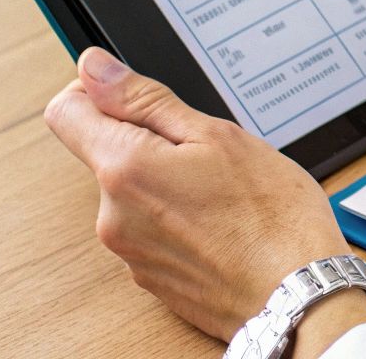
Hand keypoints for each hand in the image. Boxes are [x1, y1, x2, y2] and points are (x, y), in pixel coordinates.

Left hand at [43, 49, 365, 356]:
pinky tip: (223, 221)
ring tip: (223, 191)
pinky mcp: (150, 278)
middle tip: (208, 150)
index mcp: (125, 169)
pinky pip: (151, 230)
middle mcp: (114, 216)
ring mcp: (130, 253)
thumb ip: (146, 100)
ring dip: (168, 181)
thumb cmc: (272, 217)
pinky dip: (179, 218)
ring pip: (134, 192)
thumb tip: (94, 68)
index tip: (132, 93)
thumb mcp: (217, 135)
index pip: (65, 112)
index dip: (94, 90)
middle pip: (106, 153)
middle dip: (150, 140)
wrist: (300, 296)